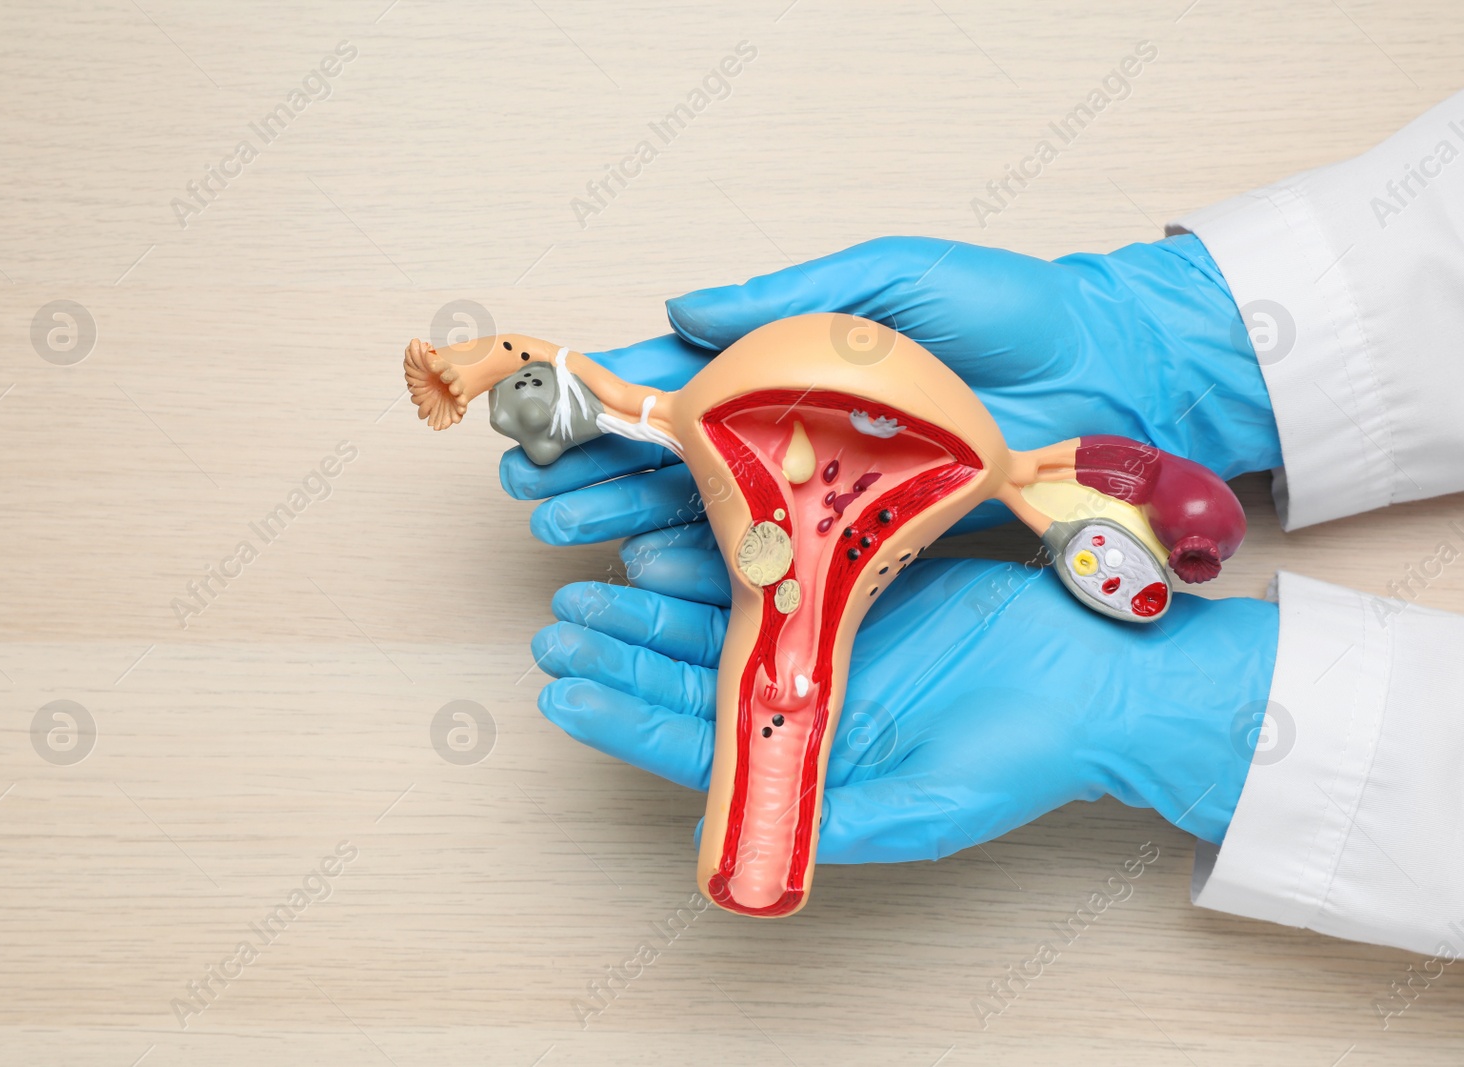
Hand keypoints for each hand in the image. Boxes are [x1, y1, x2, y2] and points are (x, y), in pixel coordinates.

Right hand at [500, 235, 1281, 572]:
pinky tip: (660, 580)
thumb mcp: (895, 276)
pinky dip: (717, 570)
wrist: (1108, 375)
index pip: (683, 382)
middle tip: (540, 500)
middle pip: (681, 458)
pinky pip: (780, 558)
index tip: (551, 421)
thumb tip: (683, 306)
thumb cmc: (1006, 313)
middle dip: (604, 477)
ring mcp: (831, 486)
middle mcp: (800, 426)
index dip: (612, 403)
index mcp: (794, 355)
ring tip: (578, 550)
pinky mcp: (870, 536)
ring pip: (714, 513)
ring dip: (639, 530)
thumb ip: (790, 293)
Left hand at [530, 556, 1278, 856]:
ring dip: (652, 604)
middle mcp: (805, 698)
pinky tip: (665, 541)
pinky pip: (767, 565)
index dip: (628, 721)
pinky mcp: (851, 581)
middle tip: (562, 628)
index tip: (566, 697)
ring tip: (591, 586)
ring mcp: (824, 637)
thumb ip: (822, 821)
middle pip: (691, 676)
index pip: (696, 746)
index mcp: (810, 760)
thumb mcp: (919, 809)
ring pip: (716, 618)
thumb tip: (727, 841)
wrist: (1097, 679)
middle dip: (623, 654)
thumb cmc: (1021, 755)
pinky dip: (716, 557)